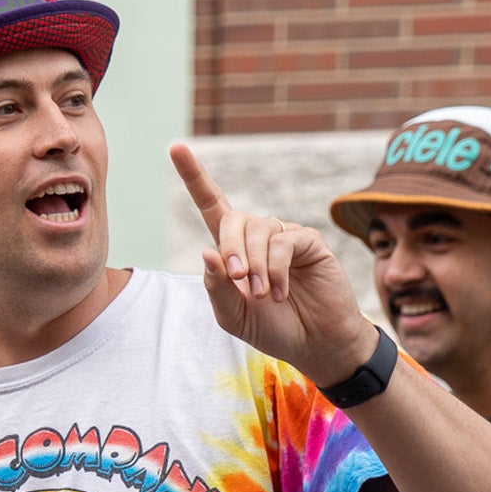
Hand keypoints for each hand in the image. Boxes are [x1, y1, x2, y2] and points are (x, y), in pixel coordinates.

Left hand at [172, 143, 374, 385]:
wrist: (315, 344)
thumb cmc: (273, 329)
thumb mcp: (233, 315)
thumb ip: (217, 287)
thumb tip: (207, 251)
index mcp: (233, 250)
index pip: (211, 205)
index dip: (194, 176)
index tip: (175, 147)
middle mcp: (257, 236)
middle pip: (232, 219)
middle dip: (230, 248)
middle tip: (240, 279)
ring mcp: (284, 235)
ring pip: (258, 232)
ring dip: (257, 266)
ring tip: (265, 296)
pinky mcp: (308, 241)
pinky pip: (284, 243)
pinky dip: (277, 269)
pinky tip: (281, 292)